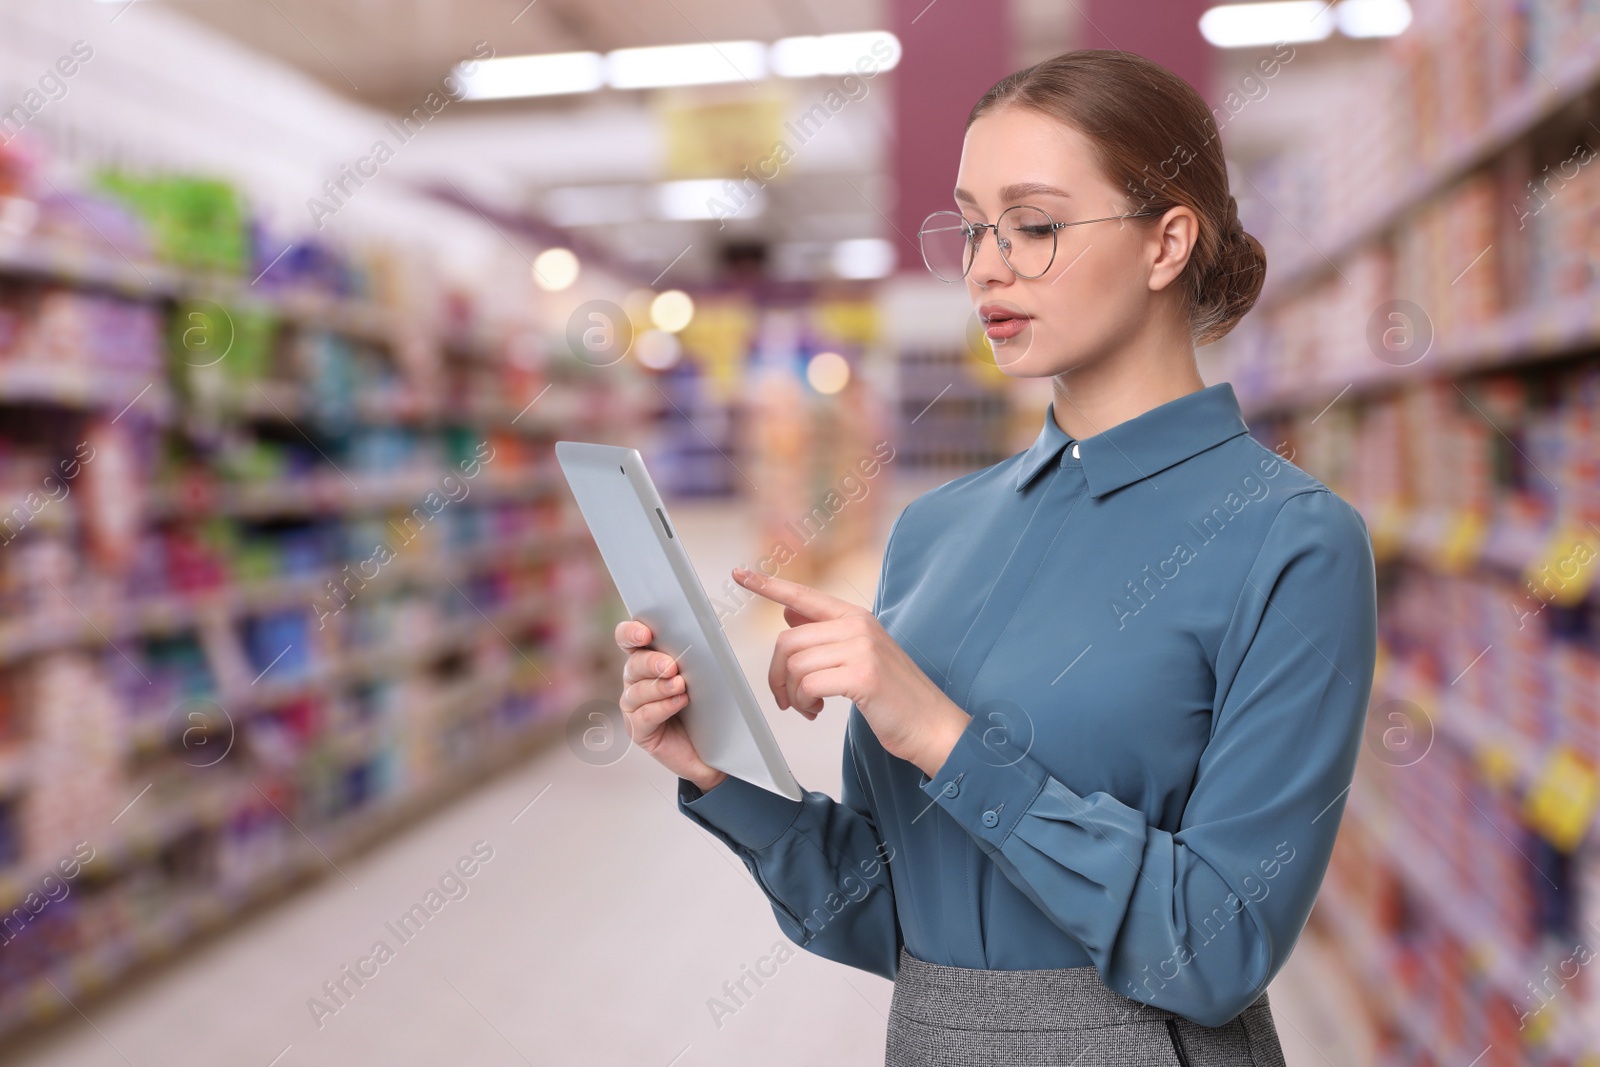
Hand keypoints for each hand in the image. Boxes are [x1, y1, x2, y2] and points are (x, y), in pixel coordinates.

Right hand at [615, 619, 726, 793]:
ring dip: (659, 687)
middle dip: (651, 662)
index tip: (645, 633)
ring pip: (637, 691)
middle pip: (634, 664)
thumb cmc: (706, 707)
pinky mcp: (639, 730)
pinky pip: (644, 716)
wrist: (712, 750)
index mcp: (648, 659)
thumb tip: (703, 639)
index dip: (631, 633)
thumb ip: (695, 658)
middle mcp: (636, 680)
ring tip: (680, 685)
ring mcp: (634, 707)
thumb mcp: (703, 677)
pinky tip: (679, 702)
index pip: (629, 639)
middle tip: (671, 665)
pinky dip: (662, 708)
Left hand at [730, 566, 969, 777]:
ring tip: (808, 707)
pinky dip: (804, 703)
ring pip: (795, 665)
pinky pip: (808, 684)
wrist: (932, 725)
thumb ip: (824, 633)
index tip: (740, 574)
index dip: (767, 585)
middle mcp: (858, 626)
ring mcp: (862, 649)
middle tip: (786, 699)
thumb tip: (788, 614)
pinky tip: (817, 711)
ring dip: (792, 695)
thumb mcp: (859, 655)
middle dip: (776, 676)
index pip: (802, 595)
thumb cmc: (895, 695)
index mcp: (855, 617)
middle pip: (787, 641)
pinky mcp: (862, 676)